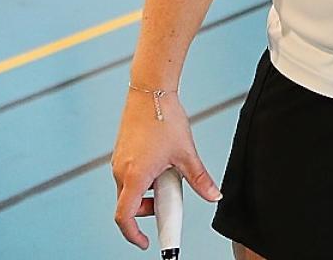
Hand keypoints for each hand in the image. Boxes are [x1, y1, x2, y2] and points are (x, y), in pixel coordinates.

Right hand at [110, 89, 220, 248]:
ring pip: (131, 189)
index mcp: (134, 176)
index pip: (125, 218)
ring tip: (170, 170)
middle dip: (150, 207)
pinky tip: (162, 161)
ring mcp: (119, 162)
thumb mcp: (186, 153)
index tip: (145, 241)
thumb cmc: (164, 119)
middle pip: (130, 205)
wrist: (151, 92)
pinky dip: (144, 178)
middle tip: (171, 194)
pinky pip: (130, 175)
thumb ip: (200, 178)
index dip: (134, 235)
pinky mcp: (121, 153)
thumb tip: (213, 195)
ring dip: (149, 190)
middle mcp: (121, 172)